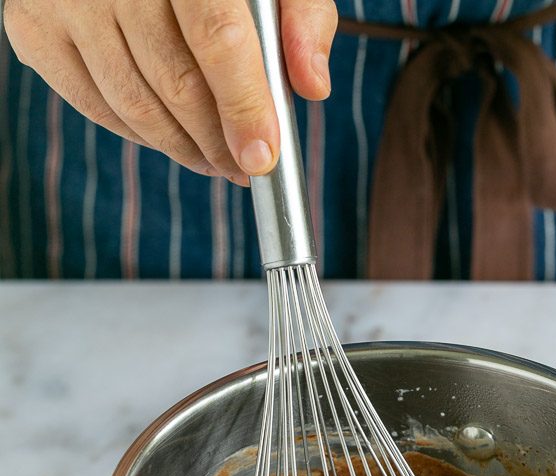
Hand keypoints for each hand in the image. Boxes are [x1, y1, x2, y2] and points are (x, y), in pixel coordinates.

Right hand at [2, 0, 336, 184]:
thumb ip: (300, 14)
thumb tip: (313, 85)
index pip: (216, 38)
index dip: (243, 106)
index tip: (263, 158)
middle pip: (174, 84)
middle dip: (218, 142)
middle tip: (246, 167)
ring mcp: (62, 0)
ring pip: (134, 105)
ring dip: (184, 149)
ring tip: (217, 160)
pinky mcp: (32, 28)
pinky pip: (95, 105)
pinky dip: (140, 134)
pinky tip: (173, 138)